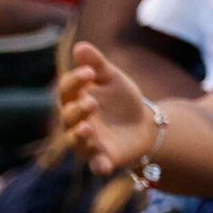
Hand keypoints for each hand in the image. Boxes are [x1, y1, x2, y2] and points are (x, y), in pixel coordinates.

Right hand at [57, 42, 160, 176]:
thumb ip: (97, 64)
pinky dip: (98, 165)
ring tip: (87, 128)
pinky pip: (96, 164)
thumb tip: (80, 46)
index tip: (89, 72)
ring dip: (79, 136)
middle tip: (90, 102)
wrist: (144, 124)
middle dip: (77, 110)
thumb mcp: (113, 79)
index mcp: (75, 100)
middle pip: (68, 117)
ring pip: (76, 141)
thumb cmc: (121, 99)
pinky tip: (102, 166)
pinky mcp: (102, 158)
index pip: (68, 90)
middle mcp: (75, 122)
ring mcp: (87, 142)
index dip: (75, 81)